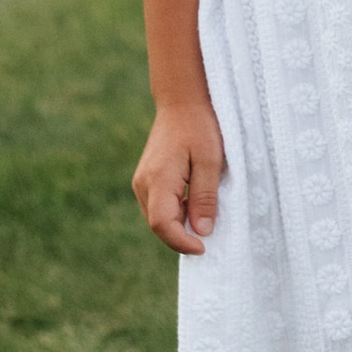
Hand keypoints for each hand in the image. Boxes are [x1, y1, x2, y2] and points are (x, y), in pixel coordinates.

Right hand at [134, 100, 225, 253]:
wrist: (182, 103)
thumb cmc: (199, 127)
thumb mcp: (210, 161)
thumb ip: (205, 197)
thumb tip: (201, 231)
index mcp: (158, 179)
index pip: (162, 224)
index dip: (181, 242)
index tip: (204, 248)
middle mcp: (143, 184)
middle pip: (158, 225)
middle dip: (181, 236)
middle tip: (209, 238)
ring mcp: (142, 182)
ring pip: (157, 217)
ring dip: (178, 225)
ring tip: (204, 218)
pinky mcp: (146, 179)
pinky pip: (158, 206)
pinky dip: (175, 213)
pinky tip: (194, 205)